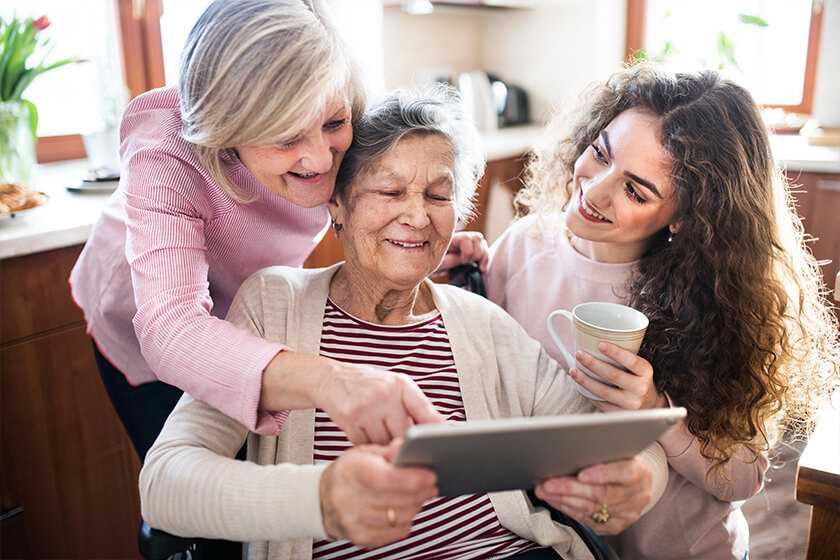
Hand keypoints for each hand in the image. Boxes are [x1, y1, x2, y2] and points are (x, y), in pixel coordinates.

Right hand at [261, 352, 444, 443]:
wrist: (332, 378)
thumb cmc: (370, 385)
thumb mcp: (396, 386)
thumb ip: (416, 406)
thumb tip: (440, 431)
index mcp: (402, 385)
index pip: (426, 412)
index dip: (434, 433)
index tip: (441, 447)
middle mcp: (385, 394)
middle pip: (404, 435)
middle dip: (404, 444)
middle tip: (405, 449)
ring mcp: (366, 407)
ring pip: (384, 443)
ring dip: (384, 447)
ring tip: (380, 435)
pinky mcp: (349, 419)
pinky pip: (365, 445)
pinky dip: (367, 446)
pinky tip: (365, 434)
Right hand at [320, 439, 437, 546]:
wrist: (323, 499)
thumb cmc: (350, 472)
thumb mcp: (363, 453)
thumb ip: (386, 450)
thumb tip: (404, 447)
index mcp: (350, 471)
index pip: (384, 478)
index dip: (412, 477)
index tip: (431, 475)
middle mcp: (349, 498)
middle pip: (396, 500)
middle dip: (421, 492)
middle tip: (431, 484)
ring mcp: (354, 521)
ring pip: (400, 517)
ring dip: (416, 506)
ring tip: (419, 495)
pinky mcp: (361, 538)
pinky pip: (396, 532)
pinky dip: (406, 520)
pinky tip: (405, 509)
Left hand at [433, 231, 488, 275]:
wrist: (431, 265)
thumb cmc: (431, 263)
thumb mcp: (437, 264)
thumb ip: (449, 260)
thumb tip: (461, 259)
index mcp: (450, 239)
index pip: (466, 237)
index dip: (468, 251)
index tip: (463, 262)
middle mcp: (461, 238)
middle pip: (477, 238)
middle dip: (475, 254)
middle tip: (466, 264)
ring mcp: (468, 243)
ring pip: (483, 243)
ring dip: (481, 257)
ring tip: (474, 267)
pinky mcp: (473, 249)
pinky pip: (485, 251)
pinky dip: (484, 261)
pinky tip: (479, 269)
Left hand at [533, 455, 652, 534]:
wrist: (637, 483)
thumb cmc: (621, 461)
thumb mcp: (619, 449)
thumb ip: (604, 446)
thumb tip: (579, 439)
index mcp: (639, 472)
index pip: (623, 473)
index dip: (602, 474)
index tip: (581, 474)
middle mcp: (636, 496)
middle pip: (601, 494)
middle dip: (570, 488)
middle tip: (548, 483)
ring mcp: (627, 514)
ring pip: (591, 509)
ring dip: (563, 500)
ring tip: (545, 491)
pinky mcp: (616, 525)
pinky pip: (589, 521)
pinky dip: (569, 510)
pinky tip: (556, 501)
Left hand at [569, 342, 666, 410]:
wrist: (651, 406)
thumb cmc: (639, 380)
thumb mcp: (639, 367)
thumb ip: (624, 357)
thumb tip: (595, 339)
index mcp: (646, 372)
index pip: (632, 361)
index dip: (616, 353)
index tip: (600, 344)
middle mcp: (641, 389)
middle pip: (613, 375)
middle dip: (593, 364)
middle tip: (579, 355)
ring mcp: (631, 404)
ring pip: (603, 391)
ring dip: (585, 380)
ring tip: (573, 371)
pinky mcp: (620, 414)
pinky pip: (600, 403)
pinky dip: (588, 393)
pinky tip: (579, 386)